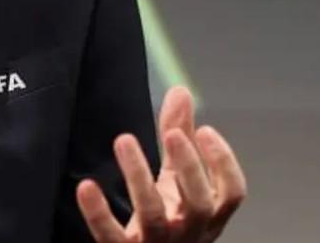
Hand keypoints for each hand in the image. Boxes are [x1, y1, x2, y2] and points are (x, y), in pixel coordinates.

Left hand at [76, 86, 246, 241]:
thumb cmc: (168, 217)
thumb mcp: (176, 180)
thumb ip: (180, 136)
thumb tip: (181, 91)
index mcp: (207, 214)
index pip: (232, 193)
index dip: (223, 162)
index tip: (205, 130)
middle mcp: (189, 232)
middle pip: (199, 204)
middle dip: (189, 167)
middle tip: (172, 134)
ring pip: (153, 216)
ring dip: (139, 177)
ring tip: (124, 139)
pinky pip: (111, 237)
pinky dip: (99, 214)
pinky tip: (87, 186)